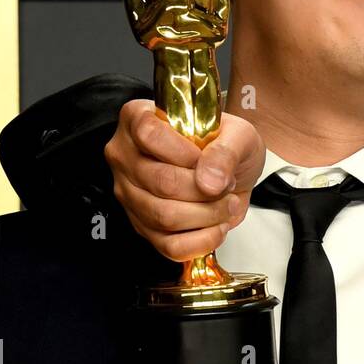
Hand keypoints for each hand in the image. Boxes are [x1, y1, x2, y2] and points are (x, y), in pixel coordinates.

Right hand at [104, 99, 264, 261]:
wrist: (232, 169)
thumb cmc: (227, 144)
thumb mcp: (239, 134)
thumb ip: (225, 151)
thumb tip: (210, 181)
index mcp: (137, 118)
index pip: (149, 134)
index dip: (186, 153)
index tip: (211, 160)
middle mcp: (124, 155)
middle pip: (160, 182)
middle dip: (206, 190)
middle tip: (228, 187)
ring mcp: (129, 193)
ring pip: (163, 216)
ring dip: (207, 216)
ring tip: (226, 204)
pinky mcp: (142, 226)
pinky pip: (168, 246)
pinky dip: (201, 241)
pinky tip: (216, 227)